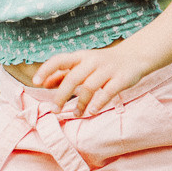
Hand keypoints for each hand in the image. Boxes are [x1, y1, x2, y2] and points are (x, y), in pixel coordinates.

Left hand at [34, 43, 156, 115]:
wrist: (134, 56)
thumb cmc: (102, 63)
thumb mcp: (83, 64)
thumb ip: (64, 73)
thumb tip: (44, 83)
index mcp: (81, 57)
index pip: (60, 60)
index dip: (47, 70)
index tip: (36, 82)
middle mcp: (93, 61)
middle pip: (73, 78)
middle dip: (62, 95)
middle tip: (55, 110)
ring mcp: (107, 70)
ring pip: (89, 87)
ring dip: (80, 103)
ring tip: (77, 114)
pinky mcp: (121, 79)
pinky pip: (108, 92)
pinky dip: (99, 103)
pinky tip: (92, 111)